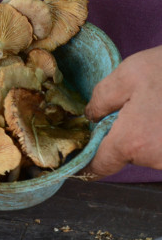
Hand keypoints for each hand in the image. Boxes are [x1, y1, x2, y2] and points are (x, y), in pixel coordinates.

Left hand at [81, 45, 161, 178]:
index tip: (86, 153)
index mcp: (133, 142)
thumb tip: (91, 117)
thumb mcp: (130, 74)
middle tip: (138, 107)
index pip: (101, 166)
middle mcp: (156, 158)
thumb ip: (101, 98)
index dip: (90, 160)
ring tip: (161, 105)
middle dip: (128, 136)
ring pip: (153, 151)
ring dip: (153, 133)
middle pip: (130, 155)